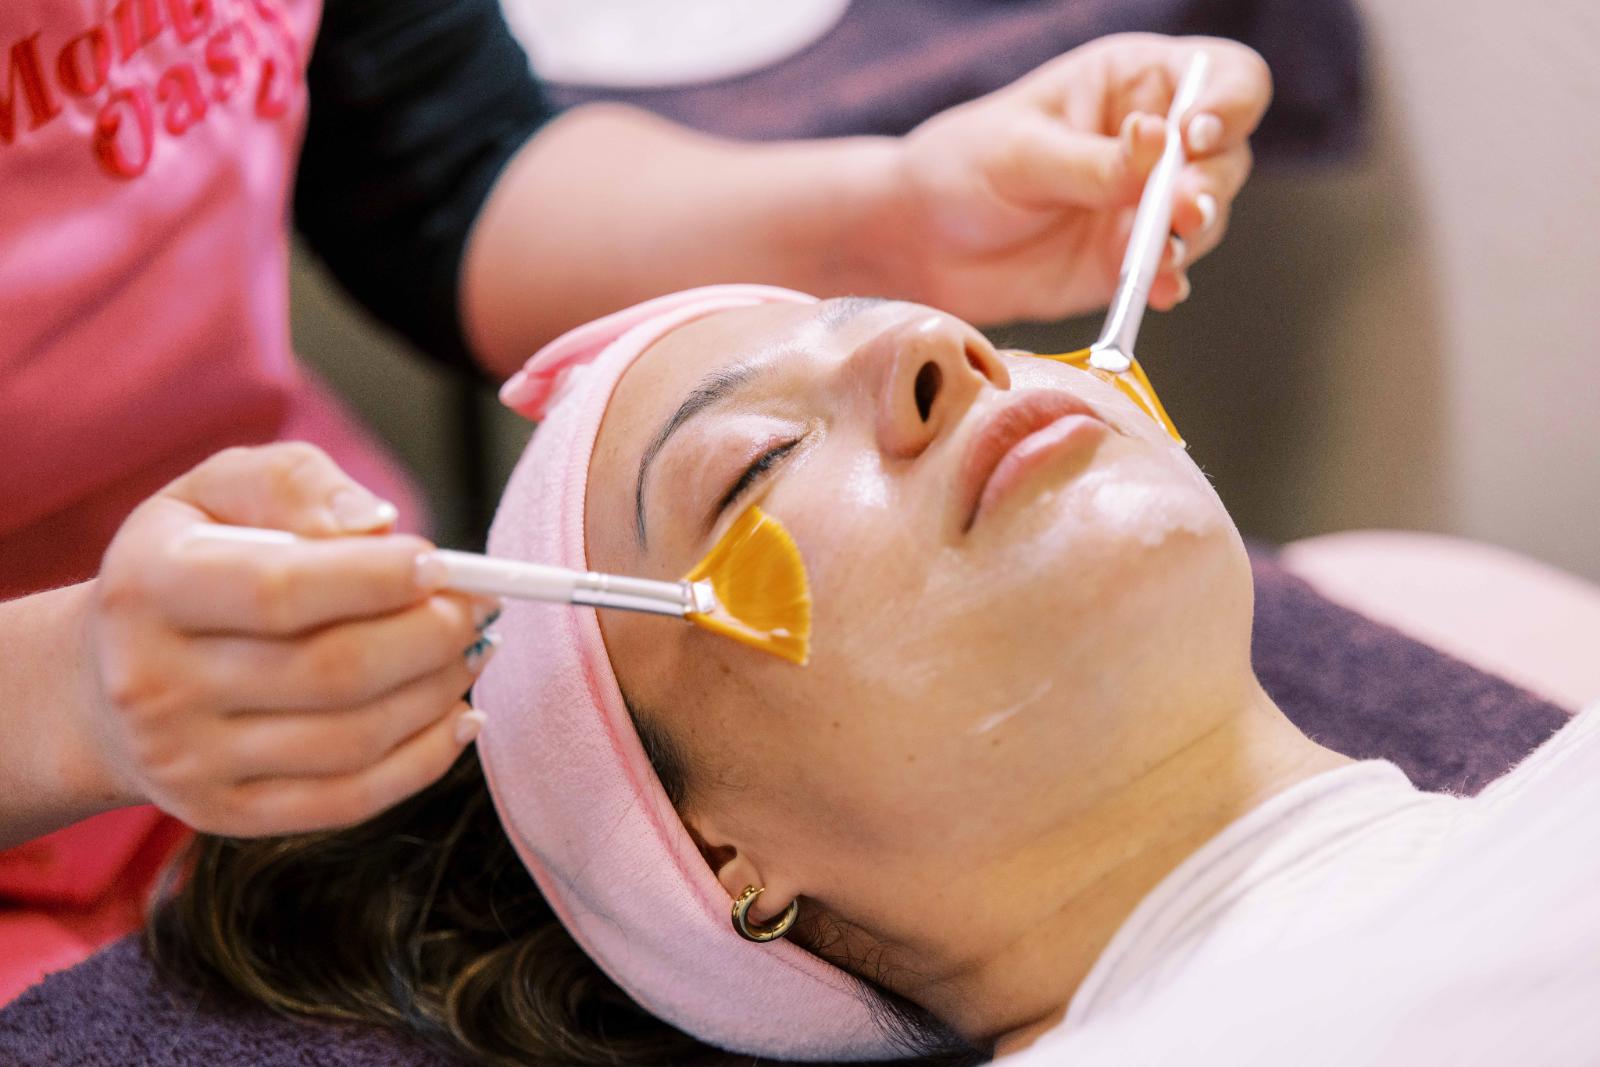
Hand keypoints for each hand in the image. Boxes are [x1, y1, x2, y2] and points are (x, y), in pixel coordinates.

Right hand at [80, 443, 498, 836]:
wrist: (103, 679)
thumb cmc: (187, 561)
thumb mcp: (217, 491)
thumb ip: (295, 484)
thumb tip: (377, 524)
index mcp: (149, 587)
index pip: (282, 590)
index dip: (378, 579)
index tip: (440, 563)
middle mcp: (154, 684)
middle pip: (331, 672)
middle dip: (430, 636)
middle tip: (476, 608)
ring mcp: (186, 761)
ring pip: (351, 741)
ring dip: (437, 693)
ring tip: (470, 651)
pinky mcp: (221, 815)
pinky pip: (347, 801)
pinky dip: (423, 761)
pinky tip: (457, 717)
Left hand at [885, 33, 1270, 323]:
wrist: (920, 243)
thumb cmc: (961, 169)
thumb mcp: (1021, 154)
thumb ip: (1093, 161)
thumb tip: (1159, 142)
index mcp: (1133, 82)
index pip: (1221, 75)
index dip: (1228, 102)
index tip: (1196, 136)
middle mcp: (1155, 141)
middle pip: (1227, 154)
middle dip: (1209, 183)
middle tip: (1181, 211)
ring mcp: (1145, 205)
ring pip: (1205, 216)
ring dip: (1189, 236)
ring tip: (1153, 254)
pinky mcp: (1128, 261)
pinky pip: (1169, 271)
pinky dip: (1167, 282)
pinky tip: (1155, 291)